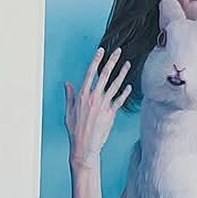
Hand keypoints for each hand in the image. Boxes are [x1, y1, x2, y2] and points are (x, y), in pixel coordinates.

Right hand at [65, 48, 131, 167]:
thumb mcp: (68, 112)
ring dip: (122, 74)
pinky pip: (120, 100)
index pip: (90, 73)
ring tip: (128, 64)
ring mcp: (103, 105)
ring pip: (115, 85)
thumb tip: (67, 84)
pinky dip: (125, 93)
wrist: (84, 146)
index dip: (96, 61)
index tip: (101, 51)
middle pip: (104, 75)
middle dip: (112, 61)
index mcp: (82, 95)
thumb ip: (70, 96)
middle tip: (118, 51)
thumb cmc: (75, 130)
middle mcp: (93, 98)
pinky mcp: (111, 113)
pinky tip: (130, 86)